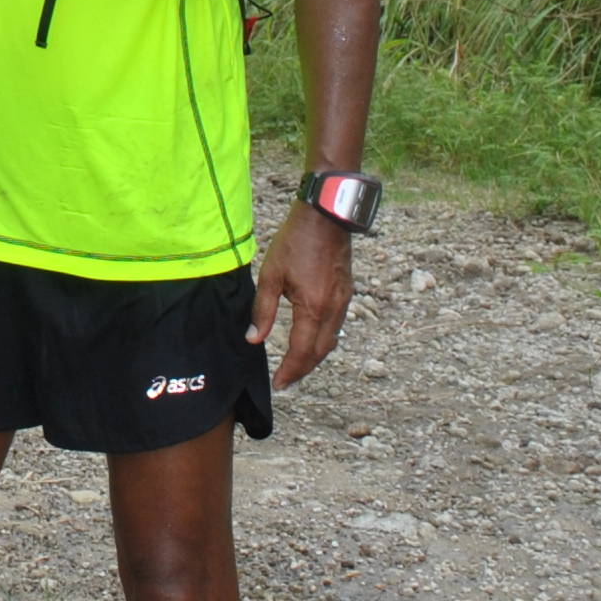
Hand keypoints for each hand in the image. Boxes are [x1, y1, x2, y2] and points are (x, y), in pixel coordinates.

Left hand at [250, 207, 352, 385]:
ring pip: (332, 340)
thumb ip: (263, 310)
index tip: (279, 384)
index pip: (302, 351)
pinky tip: (312, 338)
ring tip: (297, 364)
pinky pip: (337, 325)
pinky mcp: (347, 291)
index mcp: (313, 308)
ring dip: (315, 356)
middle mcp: (333, 309)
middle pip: (320, 352)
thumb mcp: (271, 275)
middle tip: (287, 380)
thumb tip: (254, 339)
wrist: (326, 216)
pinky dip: (324, 339)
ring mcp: (344, 301)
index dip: (290, 370)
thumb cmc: (296, 241)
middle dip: (303, 369)